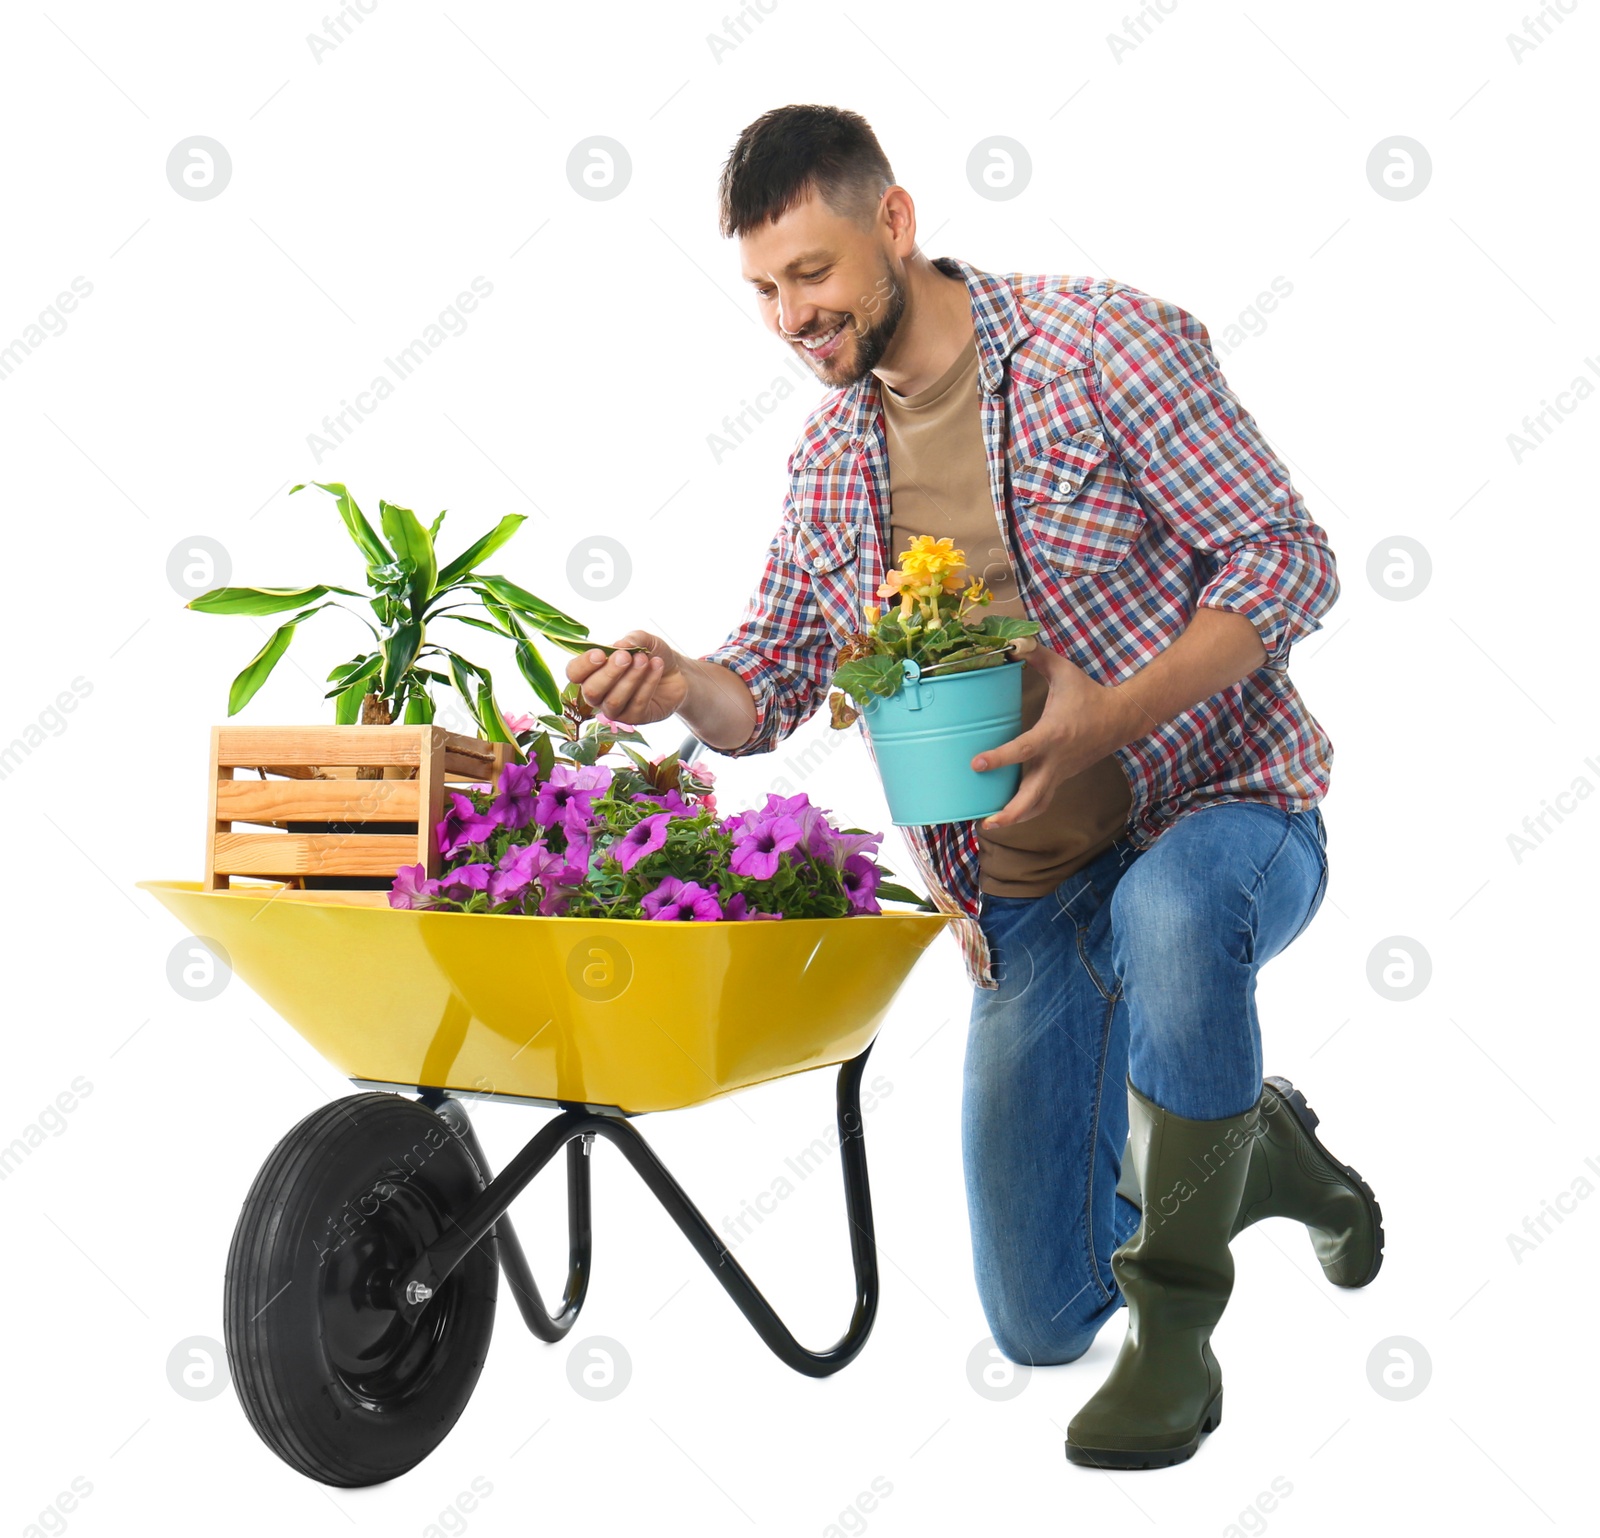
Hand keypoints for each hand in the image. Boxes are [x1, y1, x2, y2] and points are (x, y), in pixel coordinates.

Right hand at [565, 630, 687, 726]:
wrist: (677, 673)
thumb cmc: (651, 655)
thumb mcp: (644, 640)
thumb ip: (632, 639)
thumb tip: (620, 645)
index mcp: (591, 673)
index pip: (574, 673)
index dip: (583, 665)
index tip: (600, 653)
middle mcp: (598, 694)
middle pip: (591, 691)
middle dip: (609, 673)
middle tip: (626, 656)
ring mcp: (615, 710)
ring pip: (614, 701)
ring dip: (630, 678)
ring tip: (644, 659)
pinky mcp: (635, 718)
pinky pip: (637, 704)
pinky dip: (648, 683)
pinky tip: (656, 667)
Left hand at [970, 645, 1137, 829]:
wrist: (1120, 719)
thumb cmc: (1089, 694)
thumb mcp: (1064, 671)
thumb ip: (1037, 656)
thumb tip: (1013, 644)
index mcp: (1053, 734)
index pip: (1023, 750)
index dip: (1000, 758)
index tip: (976, 764)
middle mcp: (1056, 759)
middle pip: (1033, 796)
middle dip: (1011, 813)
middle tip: (986, 821)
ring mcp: (1060, 772)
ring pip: (1039, 804)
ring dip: (1016, 818)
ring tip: (989, 824)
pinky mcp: (1061, 778)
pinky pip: (1043, 800)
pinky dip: (1025, 811)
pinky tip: (1004, 814)